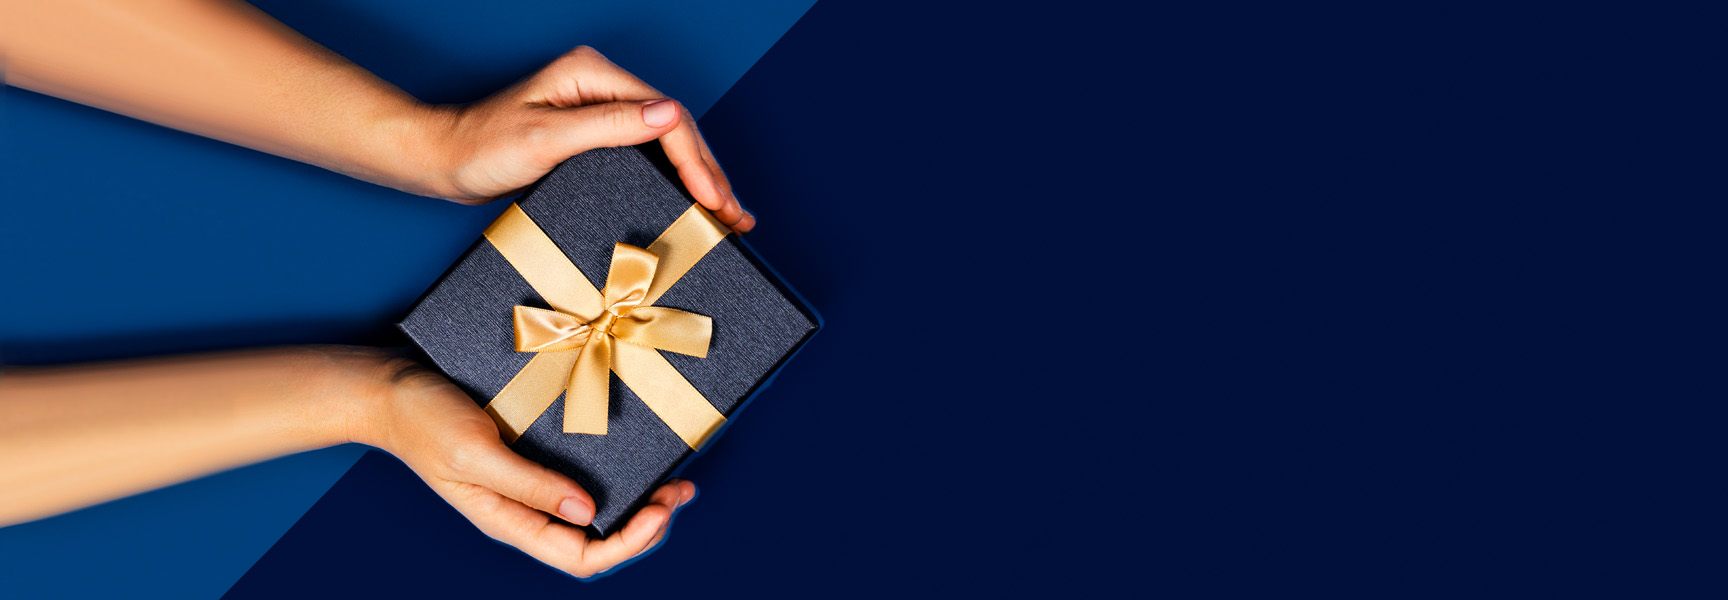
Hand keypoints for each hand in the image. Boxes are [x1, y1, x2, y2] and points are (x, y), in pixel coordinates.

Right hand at [343, 354, 695, 577]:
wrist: (390, 389)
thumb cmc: (424, 421)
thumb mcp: (476, 452)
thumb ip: (529, 485)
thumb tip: (585, 511)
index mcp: (510, 522)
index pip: (581, 557)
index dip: (629, 543)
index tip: (663, 510)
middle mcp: (524, 512)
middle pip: (595, 541)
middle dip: (645, 525)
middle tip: (683, 490)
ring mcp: (526, 487)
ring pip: (593, 515)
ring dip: (637, 503)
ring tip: (673, 481)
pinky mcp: (528, 459)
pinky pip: (579, 481)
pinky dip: (614, 476)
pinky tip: (635, 458)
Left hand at [415, 46, 753, 232]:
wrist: (445, 161)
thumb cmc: (483, 148)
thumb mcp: (547, 138)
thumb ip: (609, 125)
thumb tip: (669, 115)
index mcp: (593, 74)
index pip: (665, 115)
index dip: (696, 160)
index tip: (714, 198)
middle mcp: (600, 84)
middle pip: (674, 128)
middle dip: (708, 173)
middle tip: (736, 216)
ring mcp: (599, 108)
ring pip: (666, 142)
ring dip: (699, 179)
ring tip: (729, 215)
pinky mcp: (594, 133)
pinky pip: (647, 154)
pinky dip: (673, 179)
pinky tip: (693, 201)